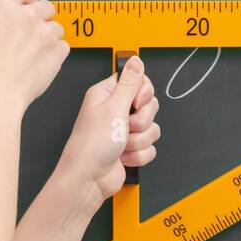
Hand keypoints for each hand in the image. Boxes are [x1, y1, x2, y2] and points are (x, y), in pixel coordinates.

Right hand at [0, 0, 68, 114]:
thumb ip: (2, 21)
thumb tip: (13, 21)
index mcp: (5, 9)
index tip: (27, 5)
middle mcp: (27, 16)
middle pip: (46, 5)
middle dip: (42, 17)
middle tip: (34, 34)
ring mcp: (45, 32)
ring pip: (57, 26)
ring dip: (50, 37)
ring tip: (36, 54)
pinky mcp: (58, 49)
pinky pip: (63, 46)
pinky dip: (56, 53)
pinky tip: (42, 63)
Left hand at [55, 56, 159, 207]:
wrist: (88, 179)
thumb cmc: (91, 145)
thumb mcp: (113, 108)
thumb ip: (129, 83)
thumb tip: (136, 60)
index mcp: (107, 94)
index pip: (137, 81)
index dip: (142, 93)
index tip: (135, 103)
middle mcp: (115, 110)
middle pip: (148, 106)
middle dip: (140, 121)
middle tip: (125, 126)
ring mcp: (123, 130)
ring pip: (151, 128)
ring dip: (138, 140)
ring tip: (121, 144)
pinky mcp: (130, 148)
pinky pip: (150, 147)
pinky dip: (138, 155)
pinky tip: (123, 156)